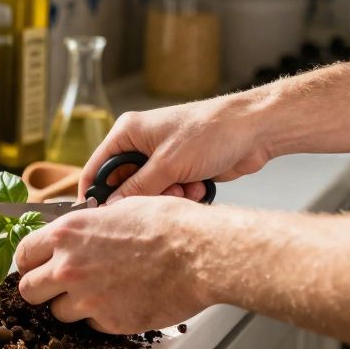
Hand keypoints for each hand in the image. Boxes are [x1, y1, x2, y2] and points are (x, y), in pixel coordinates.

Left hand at [14, 196, 212, 333]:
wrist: (198, 253)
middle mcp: (68, 268)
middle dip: (40, 288)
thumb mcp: (117, 209)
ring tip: (97, 292)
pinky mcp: (109, 321)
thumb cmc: (167, 225)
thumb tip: (78, 232)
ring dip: (71, 306)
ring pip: (57, 313)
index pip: (22, 254)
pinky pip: (91, 325)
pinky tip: (121, 300)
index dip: (29, 261)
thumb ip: (87, 226)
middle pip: (28, 290)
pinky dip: (101, 317)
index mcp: (67, 234)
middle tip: (58, 285)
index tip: (36, 265)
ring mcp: (87, 298)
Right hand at [80, 92, 273, 201]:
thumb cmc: (210, 132)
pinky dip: (183, 195)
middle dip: (143, 197)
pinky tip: (199, 186)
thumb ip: (136, 189)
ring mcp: (162, 157)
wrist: (254, 130)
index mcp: (128, 132)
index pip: (97, 167)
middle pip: (124, 184)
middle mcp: (141, 144)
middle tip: (160, 197)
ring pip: (149, 192)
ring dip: (167, 197)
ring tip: (187, 188)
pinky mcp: (181, 169)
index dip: (95, 193)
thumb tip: (110, 208)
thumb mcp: (167, 164)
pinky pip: (170, 192)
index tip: (97, 217)